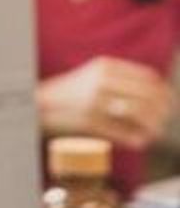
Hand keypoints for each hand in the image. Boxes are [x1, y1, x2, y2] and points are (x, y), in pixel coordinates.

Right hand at [36, 56, 175, 152]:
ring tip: (155, 132)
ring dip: (152, 126)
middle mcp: (102, 80)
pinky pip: (122, 132)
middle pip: (147, 95)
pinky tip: (141, 141)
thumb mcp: (95, 75)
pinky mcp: (90, 120)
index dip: (164, 91)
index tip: (171, 102)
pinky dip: (135, 139)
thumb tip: (157, 88)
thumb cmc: (71, 91)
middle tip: (166, 120)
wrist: (40, 103)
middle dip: (162, 111)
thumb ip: (122, 78)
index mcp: (106, 66)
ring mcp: (96, 100)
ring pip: (138, 113)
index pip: (148, 77)